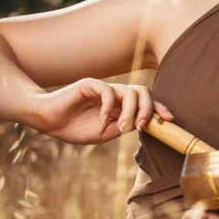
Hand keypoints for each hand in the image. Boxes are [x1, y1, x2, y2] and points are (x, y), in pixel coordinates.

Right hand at [32, 78, 173, 144]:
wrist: (49, 122)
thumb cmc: (74, 127)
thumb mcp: (104, 134)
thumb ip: (122, 127)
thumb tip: (142, 125)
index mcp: (120, 106)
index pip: (146, 102)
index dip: (159, 109)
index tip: (170, 120)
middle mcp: (115, 94)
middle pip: (144, 92)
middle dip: (149, 109)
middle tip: (142, 126)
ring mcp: (103, 88)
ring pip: (129, 91)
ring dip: (131, 111)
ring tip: (122, 126)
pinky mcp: (89, 84)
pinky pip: (107, 91)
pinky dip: (108, 106)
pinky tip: (102, 119)